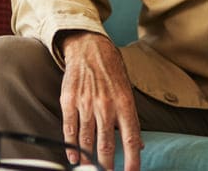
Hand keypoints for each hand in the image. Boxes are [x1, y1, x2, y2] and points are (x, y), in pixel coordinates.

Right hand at [59, 31, 141, 170]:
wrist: (90, 48)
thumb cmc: (111, 71)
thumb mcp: (128, 92)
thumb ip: (131, 119)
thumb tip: (138, 144)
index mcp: (124, 104)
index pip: (131, 139)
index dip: (132, 160)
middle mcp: (106, 105)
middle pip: (106, 145)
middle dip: (106, 165)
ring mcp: (86, 103)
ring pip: (87, 140)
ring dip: (88, 160)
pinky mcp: (69, 101)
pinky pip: (70, 129)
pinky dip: (71, 146)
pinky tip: (74, 157)